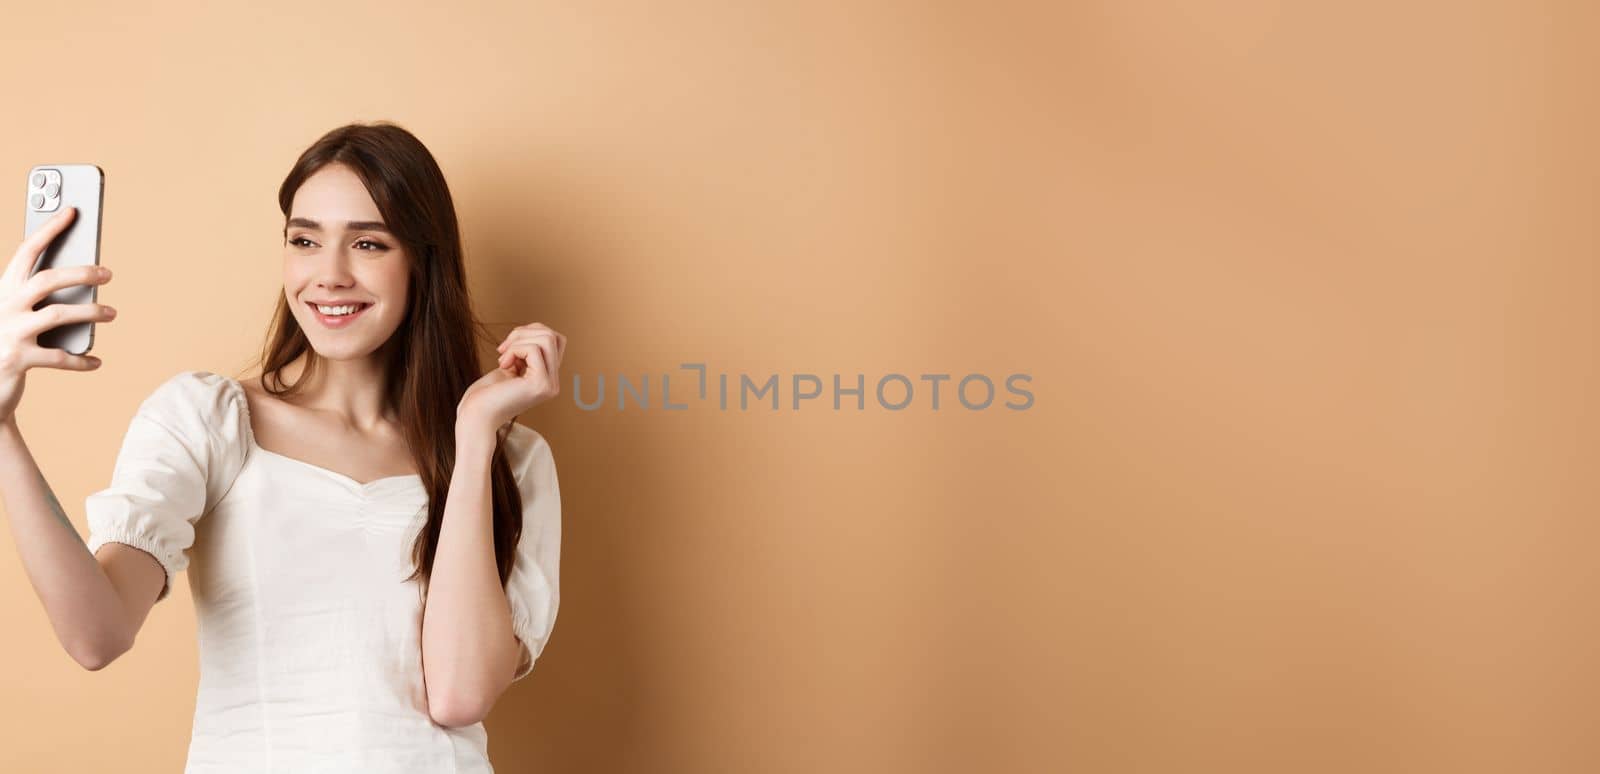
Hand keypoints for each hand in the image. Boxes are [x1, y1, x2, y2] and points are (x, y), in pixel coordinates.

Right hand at [0, 207, 116, 425]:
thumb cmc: (6, 340)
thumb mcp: (17, 313)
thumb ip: (41, 296)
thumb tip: (85, 276)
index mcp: (4, 288)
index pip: (27, 251)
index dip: (50, 229)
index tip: (73, 211)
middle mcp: (5, 305)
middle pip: (48, 280)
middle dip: (82, 272)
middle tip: (109, 272)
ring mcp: (10, 332)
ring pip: (58, 315)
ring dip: (90, 312)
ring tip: (111, 312)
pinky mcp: (18, 359)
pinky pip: (60, 357)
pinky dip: (81, 360)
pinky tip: (96, 361)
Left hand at [456, 322, 565, 436]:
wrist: (476, 417)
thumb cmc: (486, 394)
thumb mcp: (510, 366)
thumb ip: (526, 352)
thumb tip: (535, 329)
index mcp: (548, 379)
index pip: (556, 341)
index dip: (532, 332)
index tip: (509, 346)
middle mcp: (553, 384)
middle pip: (553, 337)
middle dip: (523, 333)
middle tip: (502, 349)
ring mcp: (549, 385)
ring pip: (547, 339)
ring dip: (518, 340)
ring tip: (502, 356)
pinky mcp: (540, 384)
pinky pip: (533, 349)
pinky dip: (514, 349)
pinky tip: (502, 364)